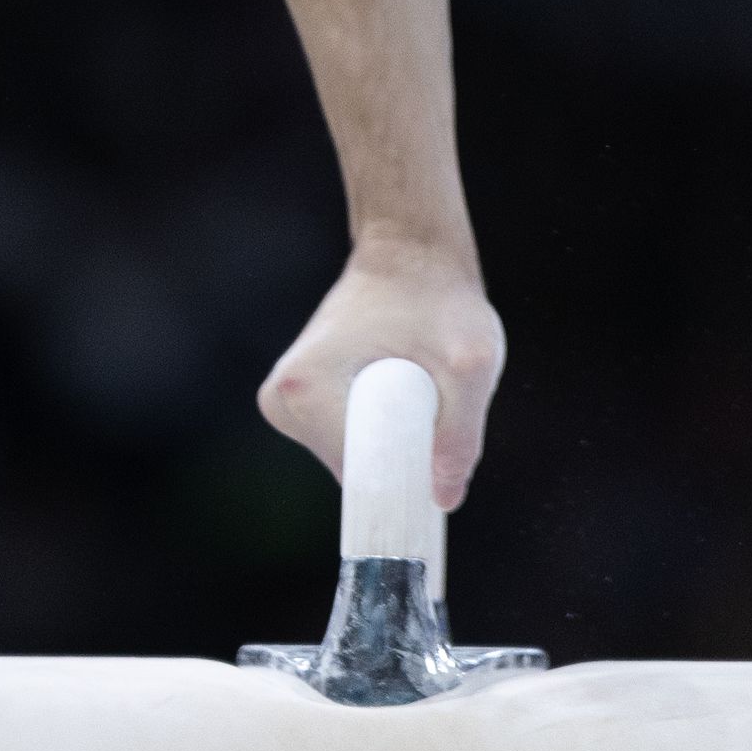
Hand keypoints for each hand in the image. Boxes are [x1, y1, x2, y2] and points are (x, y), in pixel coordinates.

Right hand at [259, 237, 505, 509]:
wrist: (411, 250)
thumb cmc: (437, 296)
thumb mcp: (469, 362)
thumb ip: (463, 434)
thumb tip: (444, 499)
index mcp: (304, 390)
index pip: (359, 475)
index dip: (407, 483)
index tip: (443, 469)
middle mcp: (282, 398)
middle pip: (354, 470)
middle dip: (402, 457)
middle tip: (439, 411)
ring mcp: (286, 399)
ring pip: (351, 457)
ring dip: (393, 441)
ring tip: (420, 392)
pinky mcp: (300, 397)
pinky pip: (346, 438)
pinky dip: (380, 430)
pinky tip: (402, 395)